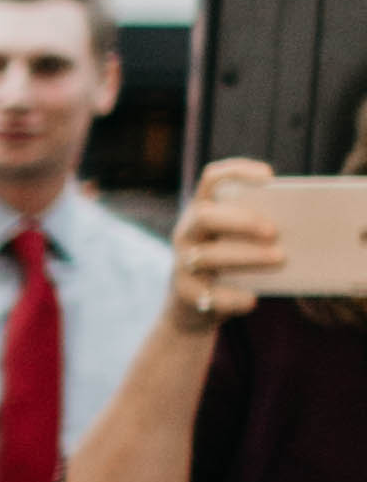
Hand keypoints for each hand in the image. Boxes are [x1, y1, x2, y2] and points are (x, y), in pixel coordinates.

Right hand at [171, 156, 286, 329]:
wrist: (194, 309)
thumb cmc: (229, 267)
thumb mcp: (238, 241)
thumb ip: (257, 229)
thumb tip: (299, 227)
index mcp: (203, 210)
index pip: (212, 179)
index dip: (238, 172)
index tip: (270, 177)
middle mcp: (187, 233)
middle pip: (206, 216)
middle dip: (242, 221)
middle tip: (275, 231)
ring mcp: (182, 263)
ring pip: (209, 256)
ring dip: (248, 256)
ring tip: (280, 259)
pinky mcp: (185, 294)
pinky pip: (208, 294)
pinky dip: (232, 297)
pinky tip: (252, 300)